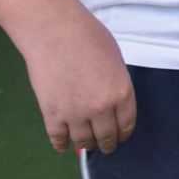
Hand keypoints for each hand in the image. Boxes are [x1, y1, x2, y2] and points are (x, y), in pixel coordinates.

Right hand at [20, 7, 135, 153]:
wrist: (56, 32)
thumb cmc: (89, 38)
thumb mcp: (116, 61)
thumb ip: (116, 84)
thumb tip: (113, 102)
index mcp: (122, 93)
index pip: (126, 125)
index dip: (123, 134)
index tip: (120, 138)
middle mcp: (101, 108)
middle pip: (106, 137)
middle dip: (107, 144)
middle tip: (105, 147)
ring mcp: (75, 113)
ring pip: (83, 141)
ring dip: (86, 145)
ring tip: (87, 144)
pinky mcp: (52, 114)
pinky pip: (58, 138)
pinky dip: (62, 144)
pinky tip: (64, 145)